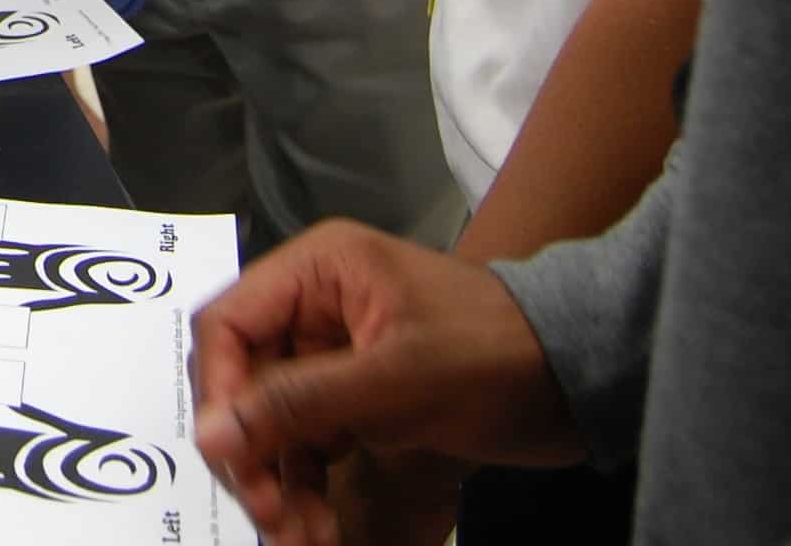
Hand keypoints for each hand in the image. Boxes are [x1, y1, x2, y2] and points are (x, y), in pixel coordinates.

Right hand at [190, 219, 583, 545]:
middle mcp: (315, 306)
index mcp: (317, 271)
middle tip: (273, 519)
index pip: (228, 324)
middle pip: (243, 381)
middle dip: (252, 453)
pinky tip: (318, 528)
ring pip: (272, 423)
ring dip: (278, 483)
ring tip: (303, 538)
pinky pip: (309, 444)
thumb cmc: (493, 357)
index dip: (218, 392)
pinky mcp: (359, 399)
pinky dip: (307, 488)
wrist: (581, 379)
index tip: (231, 458)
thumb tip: (209, 436)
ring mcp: (335, 355)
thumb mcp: (393, 381)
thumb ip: (297, 405)